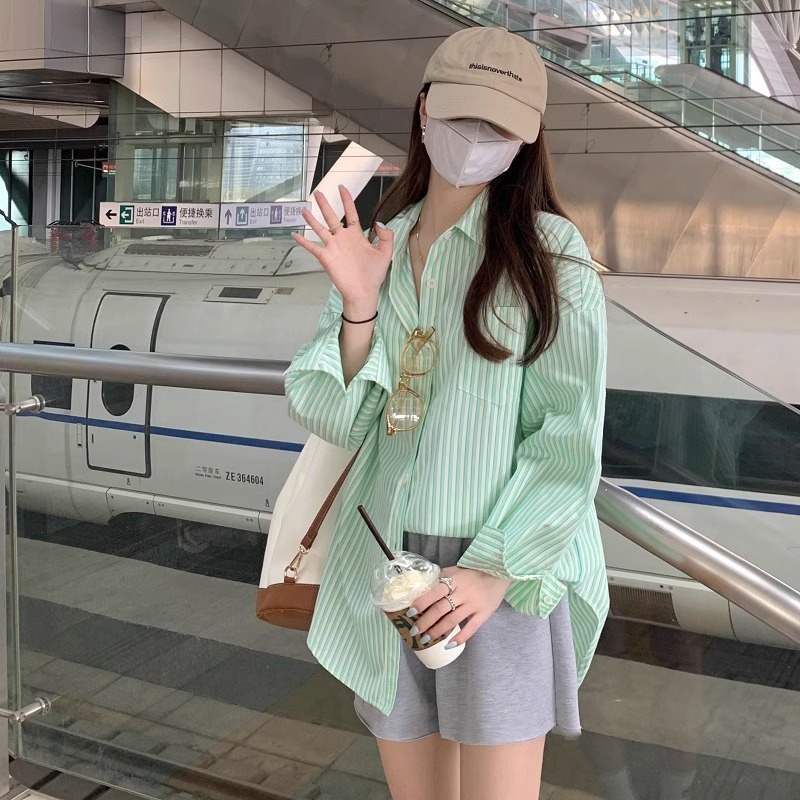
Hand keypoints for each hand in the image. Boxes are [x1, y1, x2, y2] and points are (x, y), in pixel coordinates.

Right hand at [291, 186, 393, 308]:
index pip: (351, 213)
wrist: (363, 291)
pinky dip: (303, 242)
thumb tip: (379, 222)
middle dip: (325, 204)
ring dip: (312, 219)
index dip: (346, 200)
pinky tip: (294, 235)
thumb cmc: (374, 274)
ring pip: (320, 229)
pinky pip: (312, 247)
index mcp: (357, 235)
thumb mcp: (385, 253)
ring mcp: (333, 247)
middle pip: (332, 216)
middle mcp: (343, 238)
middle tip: (318, 192)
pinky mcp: (326, 257)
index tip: (342, 188)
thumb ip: (385, 236)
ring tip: (304, 209)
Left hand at [411, 566, 510, 646]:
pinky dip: (459, 638)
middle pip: (441, 609)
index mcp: (454, 581)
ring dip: (437, 631)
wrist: (499, 573)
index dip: (422, 602)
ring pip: (452, 620)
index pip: (435, 592)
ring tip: (426, 639)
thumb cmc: (474, 573)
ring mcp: (473, 605)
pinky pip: (470, 629)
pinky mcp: (483, 615)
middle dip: (426, 621)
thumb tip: (424, 583)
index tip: (411, 612)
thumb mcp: (457, 570)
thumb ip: (443, 576)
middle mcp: (463, 593)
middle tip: (415, 630)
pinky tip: (448, 645)